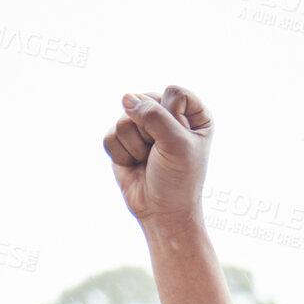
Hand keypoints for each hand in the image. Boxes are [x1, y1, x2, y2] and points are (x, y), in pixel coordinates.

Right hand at [103, 85, 212, 227]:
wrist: (162, 211)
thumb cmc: (178, 179)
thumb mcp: (176, 144)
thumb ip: (153, 115)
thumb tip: (125, 98)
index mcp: (193, 113)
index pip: (174, 92)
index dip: (174, 116)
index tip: (182, 141)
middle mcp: (167, 115)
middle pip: (144, 102)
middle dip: (150, 132)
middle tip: (162, 153)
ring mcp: (143, 125)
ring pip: (124, 118)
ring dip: (136, 146)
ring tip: (149, 159)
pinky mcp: (122, 139)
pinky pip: (110, 135)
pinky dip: (122, 154)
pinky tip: (135, 164)